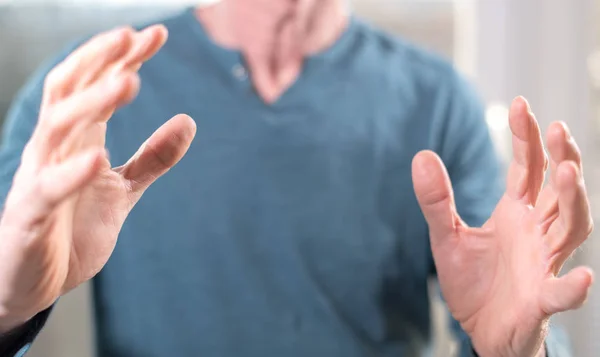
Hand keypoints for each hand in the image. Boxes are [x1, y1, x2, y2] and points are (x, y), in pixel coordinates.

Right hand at [0, 25, 195, 330]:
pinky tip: (98, 157)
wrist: (32, 281)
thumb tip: (189, 120)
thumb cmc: (71, 227)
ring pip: (57, 127)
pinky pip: (48, 189)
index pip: (94, 84)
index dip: (122, 58)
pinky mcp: (31, 216)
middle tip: (132, 37)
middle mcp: (54, 149)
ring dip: (91, 103)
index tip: (156, 34)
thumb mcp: (123, 189)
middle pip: (70, 91)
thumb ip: (153, 157)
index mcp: (76, 139)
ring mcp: (38, 179)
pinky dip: (72, 172)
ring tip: (128, 82)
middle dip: (99, 60)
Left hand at [412, 97, 592, 356]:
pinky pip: (561, 293)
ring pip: (571, 228)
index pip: (527, 168)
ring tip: (567, 173)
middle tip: (556, 129)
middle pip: (558, 190)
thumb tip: (421, 155)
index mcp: (516, 212)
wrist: (478, 328)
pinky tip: (582, 278)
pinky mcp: (541, 300)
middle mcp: (536, 232)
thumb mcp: (446, 236)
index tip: (521, 104)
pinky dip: (572, 287)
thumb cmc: (472, 280)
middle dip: (560, 158)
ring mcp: (543, 264)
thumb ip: (437, 200)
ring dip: (573, 202)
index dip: (527, 138)